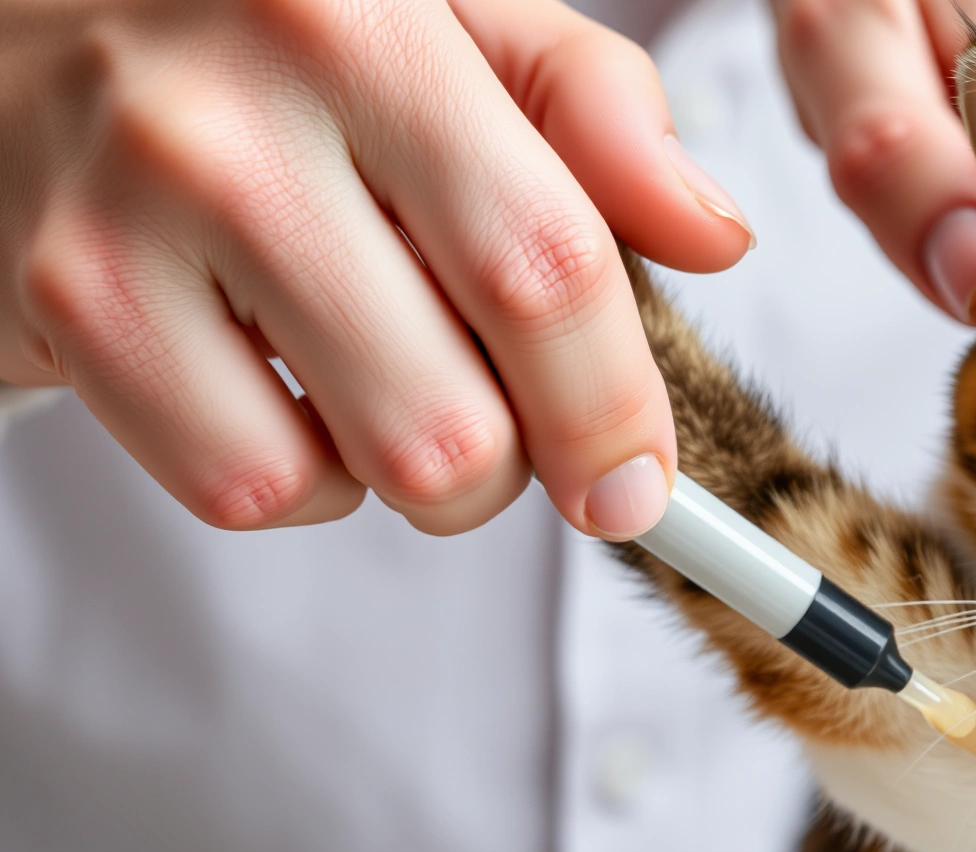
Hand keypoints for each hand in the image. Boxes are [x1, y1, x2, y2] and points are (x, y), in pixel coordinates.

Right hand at [0, 0, 754, 537]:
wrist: (19, 37)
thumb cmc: (264, 48)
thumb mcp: (442, 21)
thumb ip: (587, 108)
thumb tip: (713, 233)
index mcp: (365, 15)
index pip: (549, 267)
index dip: (614, 409)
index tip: (636, 484)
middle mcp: (240, 102)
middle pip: (467, 415)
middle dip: (516, 462)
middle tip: (503, 426)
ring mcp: (134, 206)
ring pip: (373, 468)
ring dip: (412, 468)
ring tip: (376, 370)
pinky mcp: (62, 300)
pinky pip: (249, 488)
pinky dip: (297, 476)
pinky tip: (275, 383)